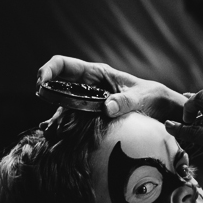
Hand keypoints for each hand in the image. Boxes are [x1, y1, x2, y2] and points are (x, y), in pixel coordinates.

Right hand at [36, 56, 185, 120]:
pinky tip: (56, 138)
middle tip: (44, 106)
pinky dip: (63, 128)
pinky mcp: (90, 117)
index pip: (64, 64)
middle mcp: (87, 86)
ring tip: (50, 130)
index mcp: (97, 73)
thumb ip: (125, 102)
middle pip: (57, 84)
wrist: (161, 111)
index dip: (49, 69)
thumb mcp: (140, 98)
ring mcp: (87, 102)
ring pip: (62, 105)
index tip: (41, 81)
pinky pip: (72, 120)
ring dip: (54, 116)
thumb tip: (107, 108)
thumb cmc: (151, 97)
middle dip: (46, 92)